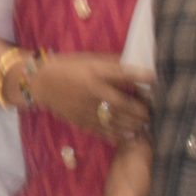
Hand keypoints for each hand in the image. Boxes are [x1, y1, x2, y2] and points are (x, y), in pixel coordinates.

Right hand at [29, 54, 153, 142]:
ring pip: (114, 120)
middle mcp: (92, 92)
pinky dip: (116, 134)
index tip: (156, 80)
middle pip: (123, 104)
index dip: (141, 77)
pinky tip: (128, 136)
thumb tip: (136, 70)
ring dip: (132, 124)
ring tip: (144, 125)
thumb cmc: (68, 67)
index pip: (123, 74)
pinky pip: (101, 130)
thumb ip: (112, 65)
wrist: (40, 83)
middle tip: (153, 112)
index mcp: (94, 73)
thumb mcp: (90, 60)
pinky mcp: (80, 120)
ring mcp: (86, 109)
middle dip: (141, 110)